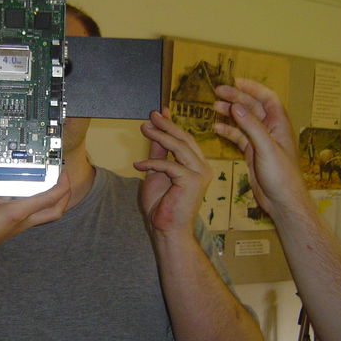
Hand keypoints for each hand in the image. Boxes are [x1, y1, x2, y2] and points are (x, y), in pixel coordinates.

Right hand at [0, 164, 70, 262]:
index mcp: (19, 212)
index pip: (51, 198)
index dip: (63, 183)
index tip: (63, 171)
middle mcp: (24, 220)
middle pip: (57, 211)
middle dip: (65, 195)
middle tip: (62, 179)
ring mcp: (21, 225)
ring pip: (47, 214)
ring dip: (54, 200)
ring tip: (49, 183)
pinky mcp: (15, 227)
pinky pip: (35, 215)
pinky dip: (38, 203)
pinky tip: (27, 192)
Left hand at [134, 109, 212, 237]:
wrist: (166, 229)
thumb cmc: (161, 204)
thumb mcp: (156, 172)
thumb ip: (157, 152)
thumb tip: (153, 130)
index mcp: (197, 164)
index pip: (185, 139)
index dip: (172, 124)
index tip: (160, 111)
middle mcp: (203, 167)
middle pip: (184, 139)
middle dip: (167, 125)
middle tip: (152, 114)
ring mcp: (200, 174)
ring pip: (179, 148)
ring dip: (160, 136)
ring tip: (144, 128)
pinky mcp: (193, 181)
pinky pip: (170, 165)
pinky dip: (152, 163)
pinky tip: (138, 165)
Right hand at [213, 78, 306, 214]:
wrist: (282, 200)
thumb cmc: (281, 175)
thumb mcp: (266, 148)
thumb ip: (252, 127)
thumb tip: (237, 107)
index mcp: (279, 125)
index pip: (267, 98)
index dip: (253, 88)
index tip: (236, 82)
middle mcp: (270, 130)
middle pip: (253, 107)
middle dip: (236, 98)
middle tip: (218, 91)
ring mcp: (261, 141)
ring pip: (244, 121)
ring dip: (230, 113)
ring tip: (214, 106)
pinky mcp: (253, 153)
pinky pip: (239, 137)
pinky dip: (228, 131)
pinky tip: (216, 128)